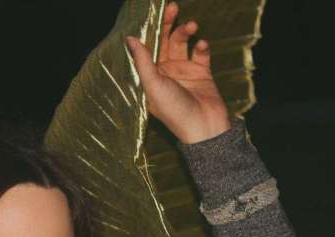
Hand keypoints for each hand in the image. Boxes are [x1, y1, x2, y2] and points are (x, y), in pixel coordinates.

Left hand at [125, 1, 230, 143]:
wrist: (204, 127)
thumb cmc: (174, 110)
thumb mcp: (153, 85)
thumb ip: (142, 61)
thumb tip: (130, 39)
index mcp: (150, 75)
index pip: (148, 47)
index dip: (149, 30)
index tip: (152, 13)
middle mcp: (166, 71)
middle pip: (165, 41)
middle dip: (168, 24)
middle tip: (172, 7)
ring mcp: (184, 70)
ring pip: (183, 43)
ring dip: (186, 31)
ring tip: (192, 25)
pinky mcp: (202, 72)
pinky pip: (201, 53)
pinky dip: (202, 46)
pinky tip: (203, 44)